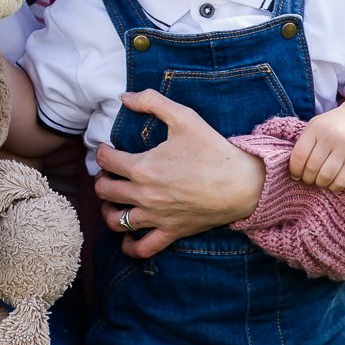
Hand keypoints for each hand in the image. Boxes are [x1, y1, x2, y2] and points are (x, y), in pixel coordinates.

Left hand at [94, 88, 265, 258]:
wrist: (243, 184)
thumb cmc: (214, 150)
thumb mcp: (184, 117)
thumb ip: (151, 102)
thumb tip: (124, 96)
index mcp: (143, 167)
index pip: (106, 161)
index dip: (101, 152)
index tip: (106, 149)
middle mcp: (144, 195)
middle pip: (104, 191)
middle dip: (102, 179)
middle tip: (110, 173)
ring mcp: (157, 217)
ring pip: (116, 220)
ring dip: (108, 210)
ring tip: (113, 201)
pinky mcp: (171, 232)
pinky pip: (142, 248)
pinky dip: (129, 246)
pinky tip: (126, 237)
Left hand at [287, 103, 344, 190]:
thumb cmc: (329, 127)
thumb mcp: (314, 127)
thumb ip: (304, 144)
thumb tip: (294, 171)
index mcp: (316, 128)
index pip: (300, 154)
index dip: (294, 169)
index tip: (295, 175)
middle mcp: (330, 137)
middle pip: (312, 167)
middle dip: (307, 178)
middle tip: (307, 179)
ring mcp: (344, 148)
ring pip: (326, 176)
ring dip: (319, 183)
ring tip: (318, 181)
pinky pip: (342, 180)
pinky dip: (333, 186)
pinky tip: (330, 183)